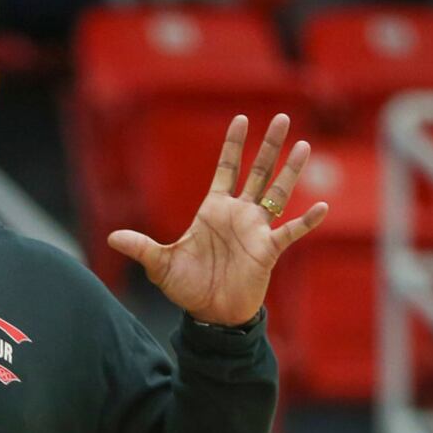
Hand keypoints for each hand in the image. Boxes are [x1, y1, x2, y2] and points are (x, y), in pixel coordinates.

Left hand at [108, 113, 328, 326]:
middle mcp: (238, 214)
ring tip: (304, 145)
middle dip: (270, 145)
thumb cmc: (188, 288)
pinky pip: (290, 232)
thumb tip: (110, 238)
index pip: (226, 169)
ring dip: (291, 171)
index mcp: (214, 209)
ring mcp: (256, 231)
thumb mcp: (160, 265)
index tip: (242, 118)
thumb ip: (141, 247)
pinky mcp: (268, 251)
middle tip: (283, 117)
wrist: (211, 316)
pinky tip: (322, 207)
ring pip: (278, 193)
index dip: (234, 144)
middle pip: (258, 172)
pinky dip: (306, 222)